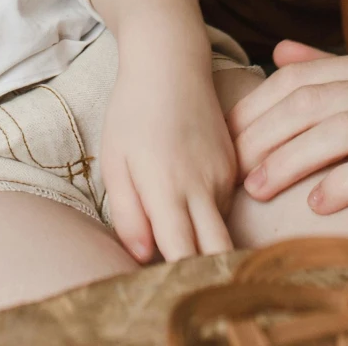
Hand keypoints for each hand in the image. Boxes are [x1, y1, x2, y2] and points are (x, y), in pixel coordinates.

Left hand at [97, 25, 239, 262]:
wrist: (170, 61)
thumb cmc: (133, 111)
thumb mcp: (114, 161)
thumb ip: (128, 213)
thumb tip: (143, 256)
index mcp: (168, 189)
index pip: (183, 255)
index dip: (179, 278)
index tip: (167, 288)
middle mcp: (203, 187)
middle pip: (218, 251)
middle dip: (208, 272)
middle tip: (189, 279)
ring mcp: (223, 175)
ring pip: (221, 228)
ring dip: (206, 241)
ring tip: (184, 237)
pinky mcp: (232, 163)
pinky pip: (224, 204)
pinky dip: (210, 213)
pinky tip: (190, 199)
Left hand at [229, 41, 347, 238]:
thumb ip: (337, 77)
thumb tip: (278, 50)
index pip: (307, 76)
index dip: (260, 105)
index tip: (227, 138)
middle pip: (320, 101)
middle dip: (268, 136)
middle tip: (236, 171)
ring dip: (295, 161)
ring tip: (262, 189)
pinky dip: (347, 184)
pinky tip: (318, 205)